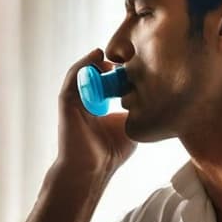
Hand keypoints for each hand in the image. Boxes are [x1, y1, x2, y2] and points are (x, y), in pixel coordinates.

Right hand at [55, 49, 136, 178]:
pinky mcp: (67, 102)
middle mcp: (85, 102)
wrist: (92, 170)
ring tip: (109, 52)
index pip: (106, 82)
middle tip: (124, 55)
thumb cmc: (110, 153)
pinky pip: (73, 77)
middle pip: (95, 74)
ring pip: (83, 73)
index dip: (118, 71)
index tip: (134, 63)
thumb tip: (154, 97)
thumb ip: (135, 111)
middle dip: (108, 63)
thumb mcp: (129, 126)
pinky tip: (96, 56)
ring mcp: (75, 101)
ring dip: (95, 60)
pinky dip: (83, 64)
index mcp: (98, 107)